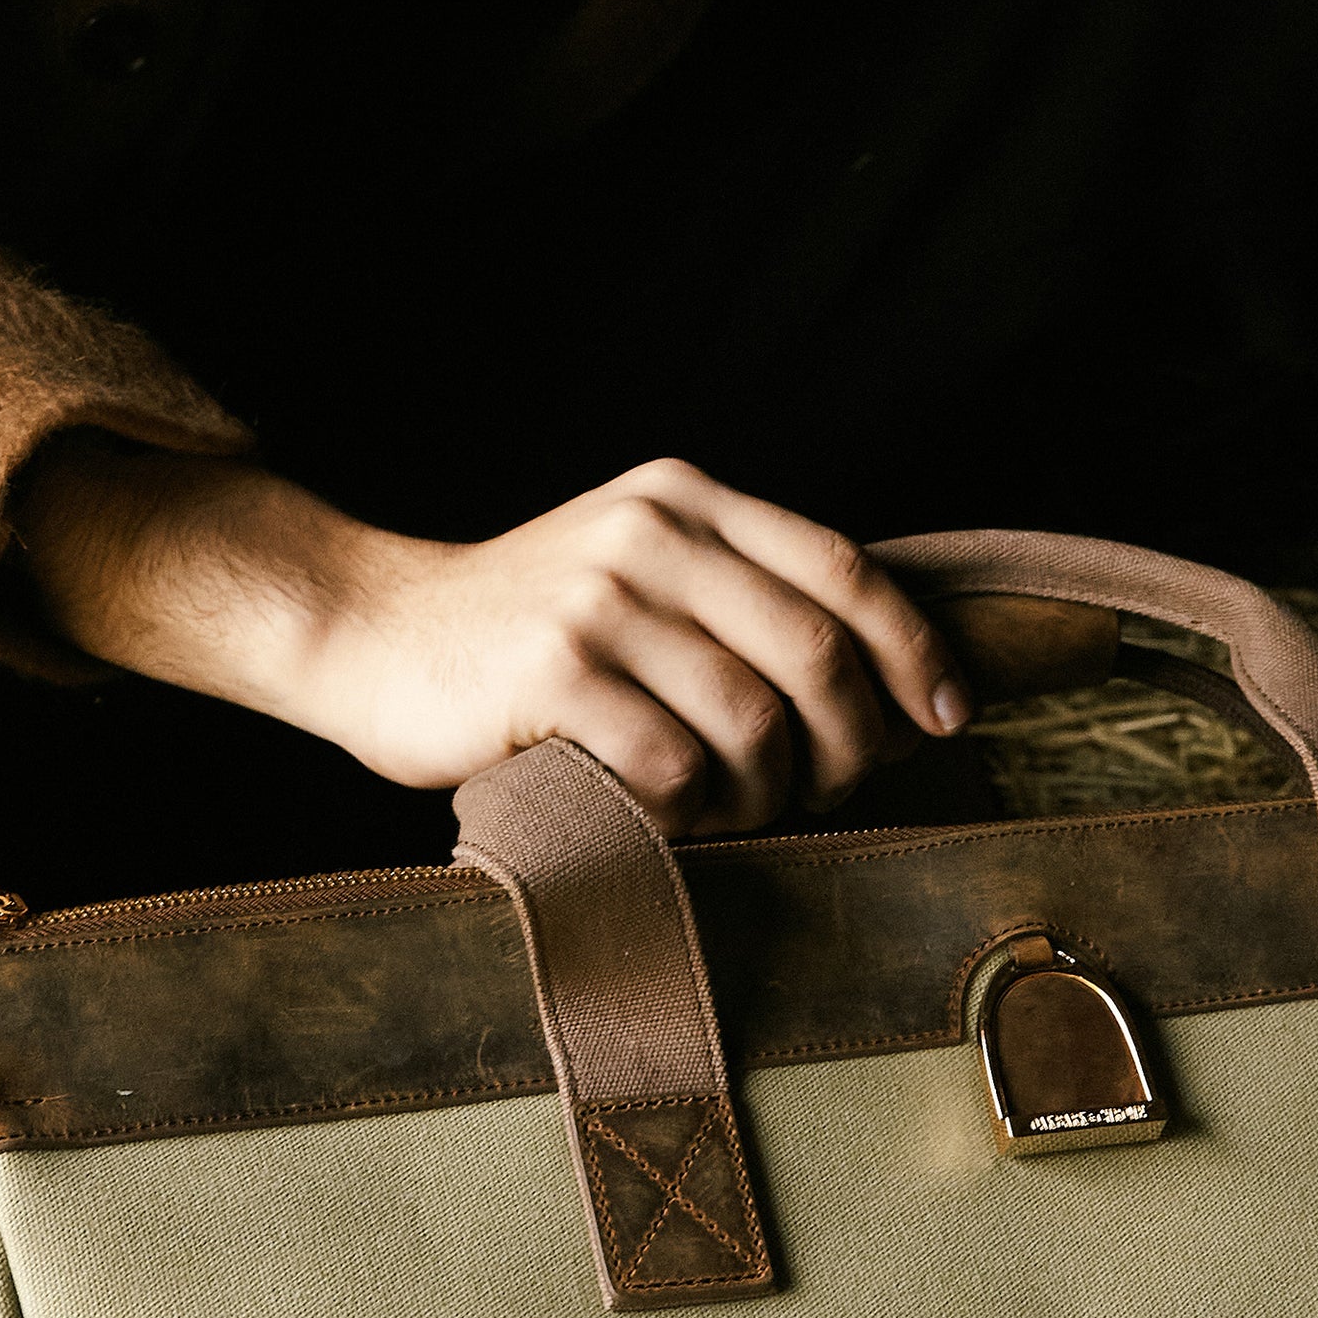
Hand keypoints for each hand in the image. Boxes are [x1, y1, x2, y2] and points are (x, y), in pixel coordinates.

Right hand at [10, 440, 969, 823]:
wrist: (371, 631)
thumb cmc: (526, 628)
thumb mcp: (636, 566)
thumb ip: (740, 594)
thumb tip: (888, 684)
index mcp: (687, 499)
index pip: (842, 570)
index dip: (912, 652)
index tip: (946, 720)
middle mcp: (650, 534)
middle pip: (814, 649)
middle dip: (851, 740)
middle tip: (839, 792)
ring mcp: (597, 600)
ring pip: (751, 716)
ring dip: (770, 789)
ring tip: (743, 813)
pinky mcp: (549, 673)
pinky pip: (672, 761)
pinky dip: (696, 809)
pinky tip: (675, 818)